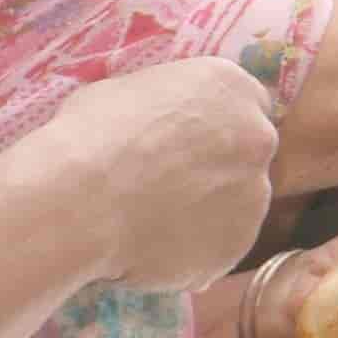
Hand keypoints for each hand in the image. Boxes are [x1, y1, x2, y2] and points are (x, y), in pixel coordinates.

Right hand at [24, 57, 282, 292]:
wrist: (81, 200)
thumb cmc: (92, 134)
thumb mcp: (123, 93)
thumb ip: (161, 107)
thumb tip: (154, 121)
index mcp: (232, 87)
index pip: (243, 105)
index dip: (213, 127)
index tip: (188, 144)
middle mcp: (257, 137)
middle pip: (246, 155)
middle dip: (216, 168)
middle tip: (169, 184)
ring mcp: (254, 194)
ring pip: (236, 205)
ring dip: (206, 212)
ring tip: (151, 222)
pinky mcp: (238, 244)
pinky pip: (217, 247)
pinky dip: (192, 249)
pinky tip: (151, 247)